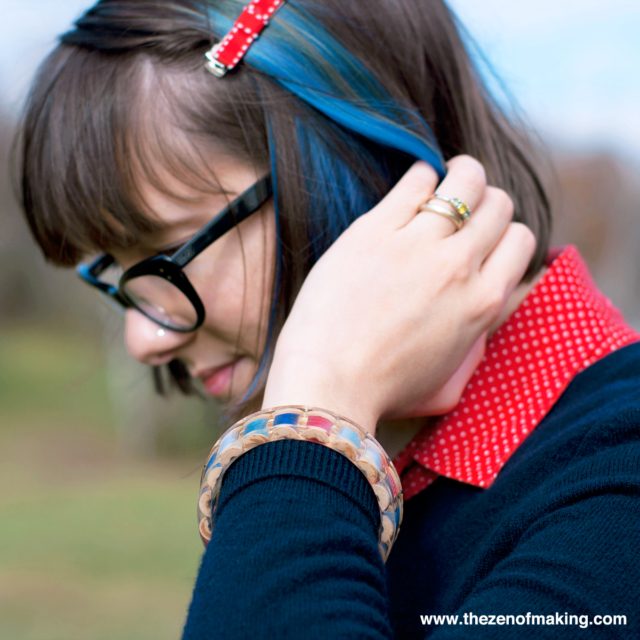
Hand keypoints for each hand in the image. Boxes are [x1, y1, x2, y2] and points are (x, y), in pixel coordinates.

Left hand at [262, 156, 535, 434]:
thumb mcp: (448, 385)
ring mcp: (418, 244)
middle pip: (499, 205)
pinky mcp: (376, 229)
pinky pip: (417, 179)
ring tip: (442, 188)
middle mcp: (459, 267)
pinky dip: (421, 177)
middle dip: (484, 204)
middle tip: (459, 216)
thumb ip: (472, 350)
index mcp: (483, 304)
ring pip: (467, 180)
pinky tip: (408, 194)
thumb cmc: (382, 391)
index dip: (503, 236)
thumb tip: (476, 321)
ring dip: (462, 177)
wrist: (328, 382)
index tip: (480, 241)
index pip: (520, 241)